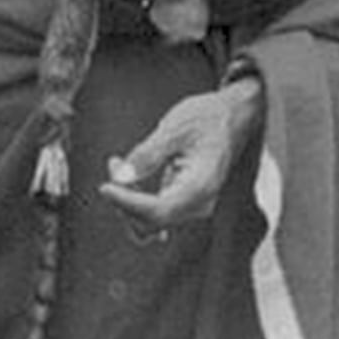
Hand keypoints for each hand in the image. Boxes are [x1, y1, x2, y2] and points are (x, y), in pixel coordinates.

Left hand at [99, 79, 263, 232]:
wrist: (232, 116)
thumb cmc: (208, 118)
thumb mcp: (175, 129)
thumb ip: (147, 155)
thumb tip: (121, 178)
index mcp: (201, 186)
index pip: (158, 211)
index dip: (128, 203)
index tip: (106, 187)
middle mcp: (200, 203)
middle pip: (153, 222)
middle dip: (126, 200)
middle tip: (115, 164)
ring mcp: (193, 206)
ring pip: (151, 222)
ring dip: (129, 201)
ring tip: (119, 165)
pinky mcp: (185, 202)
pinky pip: (156, 212)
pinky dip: (137, 200)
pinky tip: (129, 177)